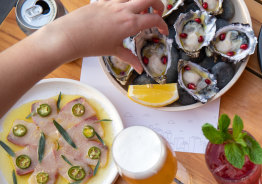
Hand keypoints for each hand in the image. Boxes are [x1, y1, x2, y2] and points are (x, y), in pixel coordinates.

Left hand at [44, 0, 167, 71]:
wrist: (69, 35)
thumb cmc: (91, 45)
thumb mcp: (113, 51)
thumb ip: (130, 58)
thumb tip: (140, 69)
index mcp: (130, 23)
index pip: (155, 19)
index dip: (163, 25)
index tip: (163, 32)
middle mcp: (124, 10)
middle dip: (158, 5)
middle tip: (157, 14)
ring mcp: (112, 3)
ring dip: (141, 2)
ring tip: (140, 11)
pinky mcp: (102, 0)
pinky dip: (125, 2)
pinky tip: (122, 11)